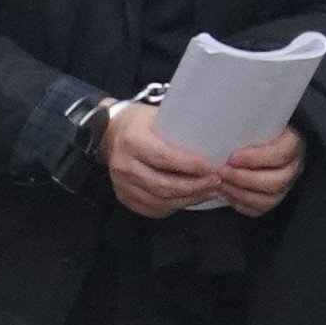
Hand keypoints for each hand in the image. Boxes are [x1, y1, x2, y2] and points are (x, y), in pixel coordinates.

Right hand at [100, 102, 222, 218]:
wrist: (109, 132)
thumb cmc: (139, 122)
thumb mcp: (157, 115)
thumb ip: (179, 128)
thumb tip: (214, 138)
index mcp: (131, 140)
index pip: (164, 157)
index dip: (189, 165)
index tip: (211, 167)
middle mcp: (123, 164)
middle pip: (163, 185)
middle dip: (195, 186)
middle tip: (216, 182)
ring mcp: (121, 184)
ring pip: (161, 201)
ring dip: (189, 199)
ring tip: (209, 191)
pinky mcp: (124, 197)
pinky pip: (153, 209)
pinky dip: (175, 206)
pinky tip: (190, 198)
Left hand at [219, 127, 305, 216]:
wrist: (260, 140)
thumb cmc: (255, 128)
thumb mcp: (256, 122)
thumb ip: (247, 127)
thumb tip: (222, 129)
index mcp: (292, 144)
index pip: (280, 155)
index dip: (255, 159)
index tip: (232, 157)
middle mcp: (293, 168)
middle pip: (275, 182)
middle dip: (244, 179)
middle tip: (221, 172)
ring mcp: (285, 187)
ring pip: (268, 200)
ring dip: (240, 193)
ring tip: (221, 183)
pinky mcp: (273, 199)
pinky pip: (259, 210)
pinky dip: (241, 204)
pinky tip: (227, 192)